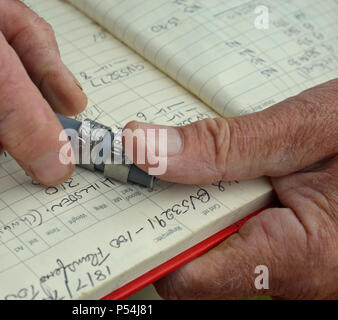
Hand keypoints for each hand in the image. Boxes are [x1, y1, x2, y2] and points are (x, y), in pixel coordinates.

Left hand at [124, 79, 337, 298]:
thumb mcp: (308, 129)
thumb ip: (225, 145)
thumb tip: (147, 148)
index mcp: (299, 259)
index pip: (190, 276)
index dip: (150, 243)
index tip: (125, 204)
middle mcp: (297, 281)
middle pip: (198, 264)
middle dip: (171, 219)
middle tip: (149, 170)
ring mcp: (296, 273)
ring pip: (218, 252)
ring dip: (197, 211)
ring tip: (186, 168)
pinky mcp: (296, 257)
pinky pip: (241, 242)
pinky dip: (222, 211)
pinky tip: (222, 180)